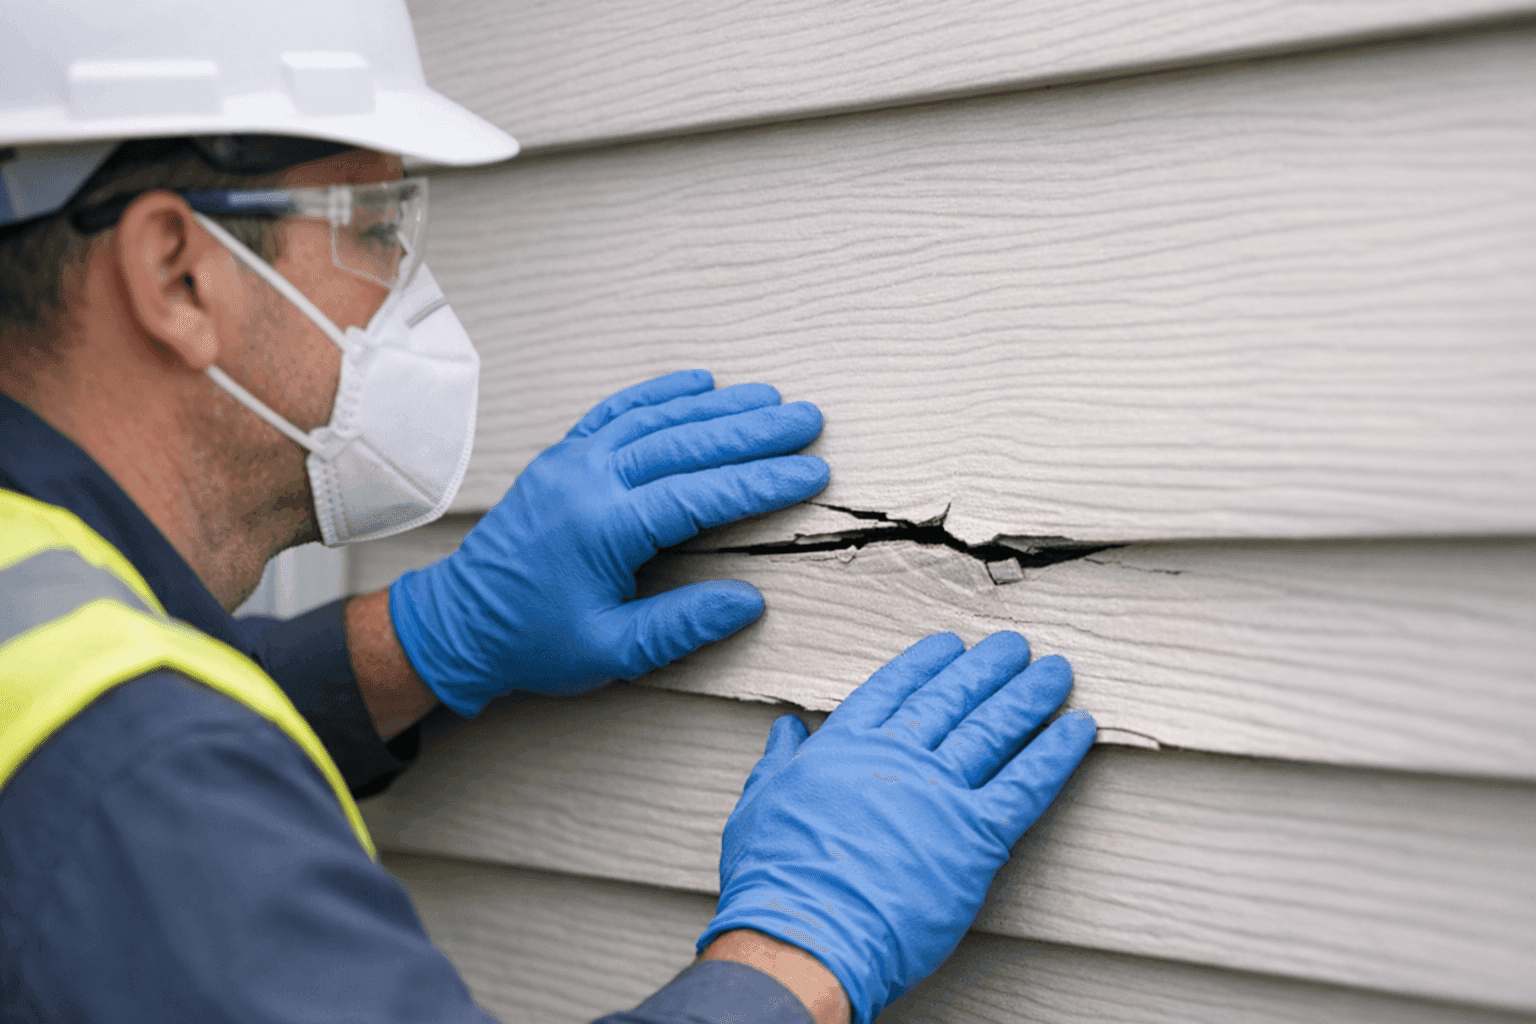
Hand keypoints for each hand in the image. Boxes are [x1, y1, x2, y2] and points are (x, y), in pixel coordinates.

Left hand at [388, 370, 827, 714]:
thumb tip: (750, 602)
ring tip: (770, 399)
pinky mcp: (560, 457)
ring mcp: (570, 461)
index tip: (812, 471)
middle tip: (809, 418)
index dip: (762, 483)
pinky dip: (661, 394)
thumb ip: (681, 627)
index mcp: (602, 527)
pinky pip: (617, 412)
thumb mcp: (611, 652)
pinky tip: (700, 382)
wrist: (458, 624)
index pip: (700, 494)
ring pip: (656, 419)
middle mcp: (586, 479)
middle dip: (753, 430)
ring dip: (717, 406)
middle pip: (686, 442)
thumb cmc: (533, 643)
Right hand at [696, 632, 1095, 1023]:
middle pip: (952, 699)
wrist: (806, 934)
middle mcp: (897, 756)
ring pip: (994, 729)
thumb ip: (778, 761)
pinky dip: (1057, 753)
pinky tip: (1078, 728)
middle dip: (988, 668)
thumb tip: (786, 728)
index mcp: (844, 746)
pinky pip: (1028, 783)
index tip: (951, 645)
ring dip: (1029, 696)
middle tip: (1015, 646)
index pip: (894, 688)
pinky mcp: (976, 835)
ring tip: (1055, 672)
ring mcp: (939, 791)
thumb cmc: (776, 879)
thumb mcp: (758, 804)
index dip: (926, 663)